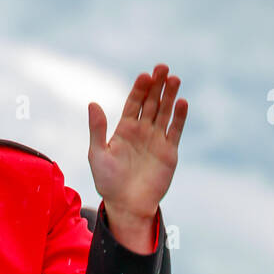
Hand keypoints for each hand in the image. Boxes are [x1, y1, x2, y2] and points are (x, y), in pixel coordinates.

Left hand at [88, 64, 187, 253]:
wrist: (127, 205)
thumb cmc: (108, 182)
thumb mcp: (98, 154)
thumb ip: (97, 129)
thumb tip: (92, 103)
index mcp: (124, 129)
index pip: (134, 103)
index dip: (139, 89)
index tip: (144, 76)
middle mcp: (142, 131)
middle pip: (152, 103)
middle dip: (157, 85)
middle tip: (162, 68)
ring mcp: (157, 140)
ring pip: (165, 112)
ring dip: (170, 96)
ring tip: (174, 79)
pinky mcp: (169, 151)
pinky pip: (175, 131)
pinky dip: (179, 117)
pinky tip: (182, 103)